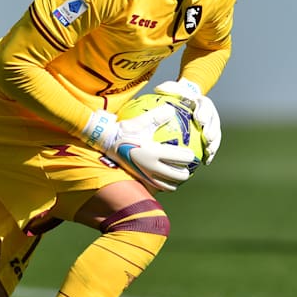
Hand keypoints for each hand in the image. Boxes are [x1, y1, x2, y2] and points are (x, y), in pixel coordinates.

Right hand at [80, 107, 196, 191]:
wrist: (106, 144)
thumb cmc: (124, 130)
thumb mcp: (140, 121)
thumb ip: (157, 116)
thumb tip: (172, 109)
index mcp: (154, 152)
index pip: (181, 158)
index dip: (190, 156)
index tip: (191, 152)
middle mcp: (152, 167)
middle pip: (179, 175)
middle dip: (187, 170)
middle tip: (188, 165)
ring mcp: (147, 176)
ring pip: (171, 185)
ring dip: (177, 180)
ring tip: (180, 173)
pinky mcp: (141, 180)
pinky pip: (159, 187)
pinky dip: (166, 185)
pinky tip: (168, 180)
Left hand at [154, 78, 221, 164]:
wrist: (184, 102)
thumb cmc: (175, 96)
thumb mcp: (170, 88)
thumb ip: (166, 88)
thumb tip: (158, 88)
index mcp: (202, 102)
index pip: (206, 105)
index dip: (205, 112)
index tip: (200, 120)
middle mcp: (209, 113)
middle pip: (214, 122)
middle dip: (213, 130)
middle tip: (207, 138)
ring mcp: (211, 125)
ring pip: (216, 135)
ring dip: (214, 144)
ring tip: (208, 152)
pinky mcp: (209, 136)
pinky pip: (211, 145)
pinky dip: (210, 153)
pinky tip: (206, 162)